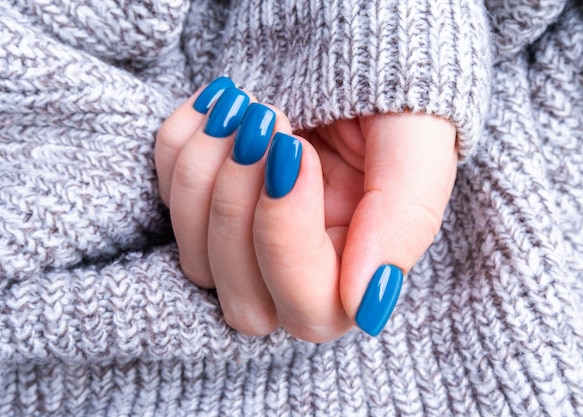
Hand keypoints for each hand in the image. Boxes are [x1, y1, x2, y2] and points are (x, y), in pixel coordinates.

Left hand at [155, 78, 456, 341]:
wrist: (354, 58)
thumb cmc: (393, 108)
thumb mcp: (416, 154)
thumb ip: (401, 227)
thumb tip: (365, 308)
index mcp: (355, 275)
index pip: (309, 308)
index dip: (285, 236)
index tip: (294, 151)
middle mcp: (295, 275)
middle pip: (244, 303)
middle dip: (238, 208)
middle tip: (263, 123)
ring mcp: (245, 247)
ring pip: (196, 261)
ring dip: (205, 173)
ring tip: (244, 106)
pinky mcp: (205, 209)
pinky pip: (166, 200)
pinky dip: (179, 146)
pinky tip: (217, 104)